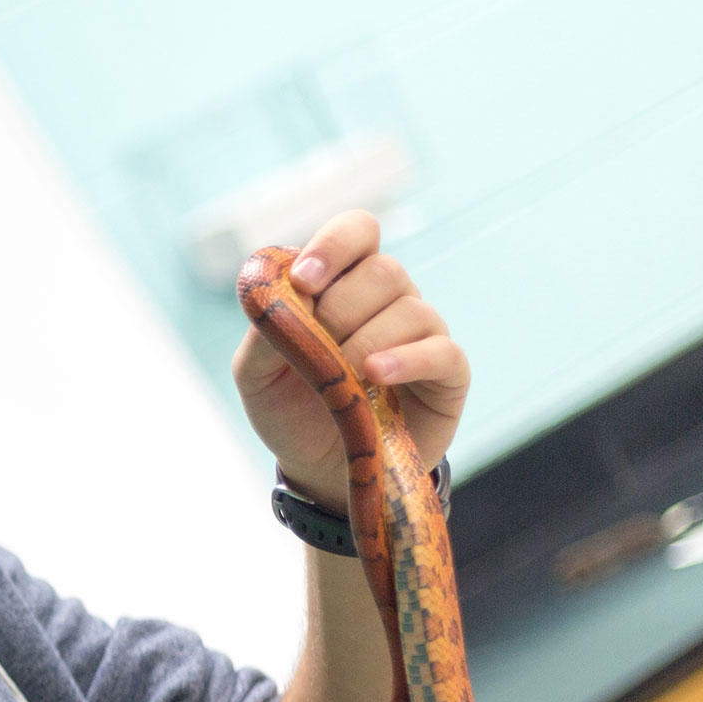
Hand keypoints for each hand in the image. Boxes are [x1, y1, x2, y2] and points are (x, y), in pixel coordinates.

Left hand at [230, 210, 469, 508]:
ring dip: (365, 341)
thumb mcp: (255, 374)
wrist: (318, 470)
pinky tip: (376, 376)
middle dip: (341, 307)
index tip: (304, 279)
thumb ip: (263, 331)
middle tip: (319, 346)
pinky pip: (441, 351)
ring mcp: (421, 333)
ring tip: (344, 377)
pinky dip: (407, 359)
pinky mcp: (447, 373)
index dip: (335, 244)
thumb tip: (279, 296)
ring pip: (410, 309)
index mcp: (343, 283)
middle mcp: (388, 300)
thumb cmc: (289, 410)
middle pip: (383, 270)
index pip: (357, 231)